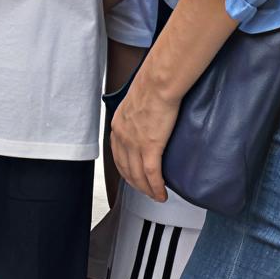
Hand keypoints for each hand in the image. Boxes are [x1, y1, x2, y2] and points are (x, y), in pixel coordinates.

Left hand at [108, 73, 178, 203]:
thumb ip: (138, 112)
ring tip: (156, 196)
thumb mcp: (137, 100)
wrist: (159, 82)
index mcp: (118, 125)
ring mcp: (134, 143)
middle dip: (135, 184)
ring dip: (147, 189)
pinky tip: (162, 194)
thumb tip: (148, 114)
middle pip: (126, 169)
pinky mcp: (150, 146)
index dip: (125, 169)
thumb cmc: (153, 85)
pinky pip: (152, 174)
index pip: (117, 155)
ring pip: (138, 175)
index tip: (133, 176)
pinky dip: (156, 187)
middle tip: (145, 191)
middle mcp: (122, 136)